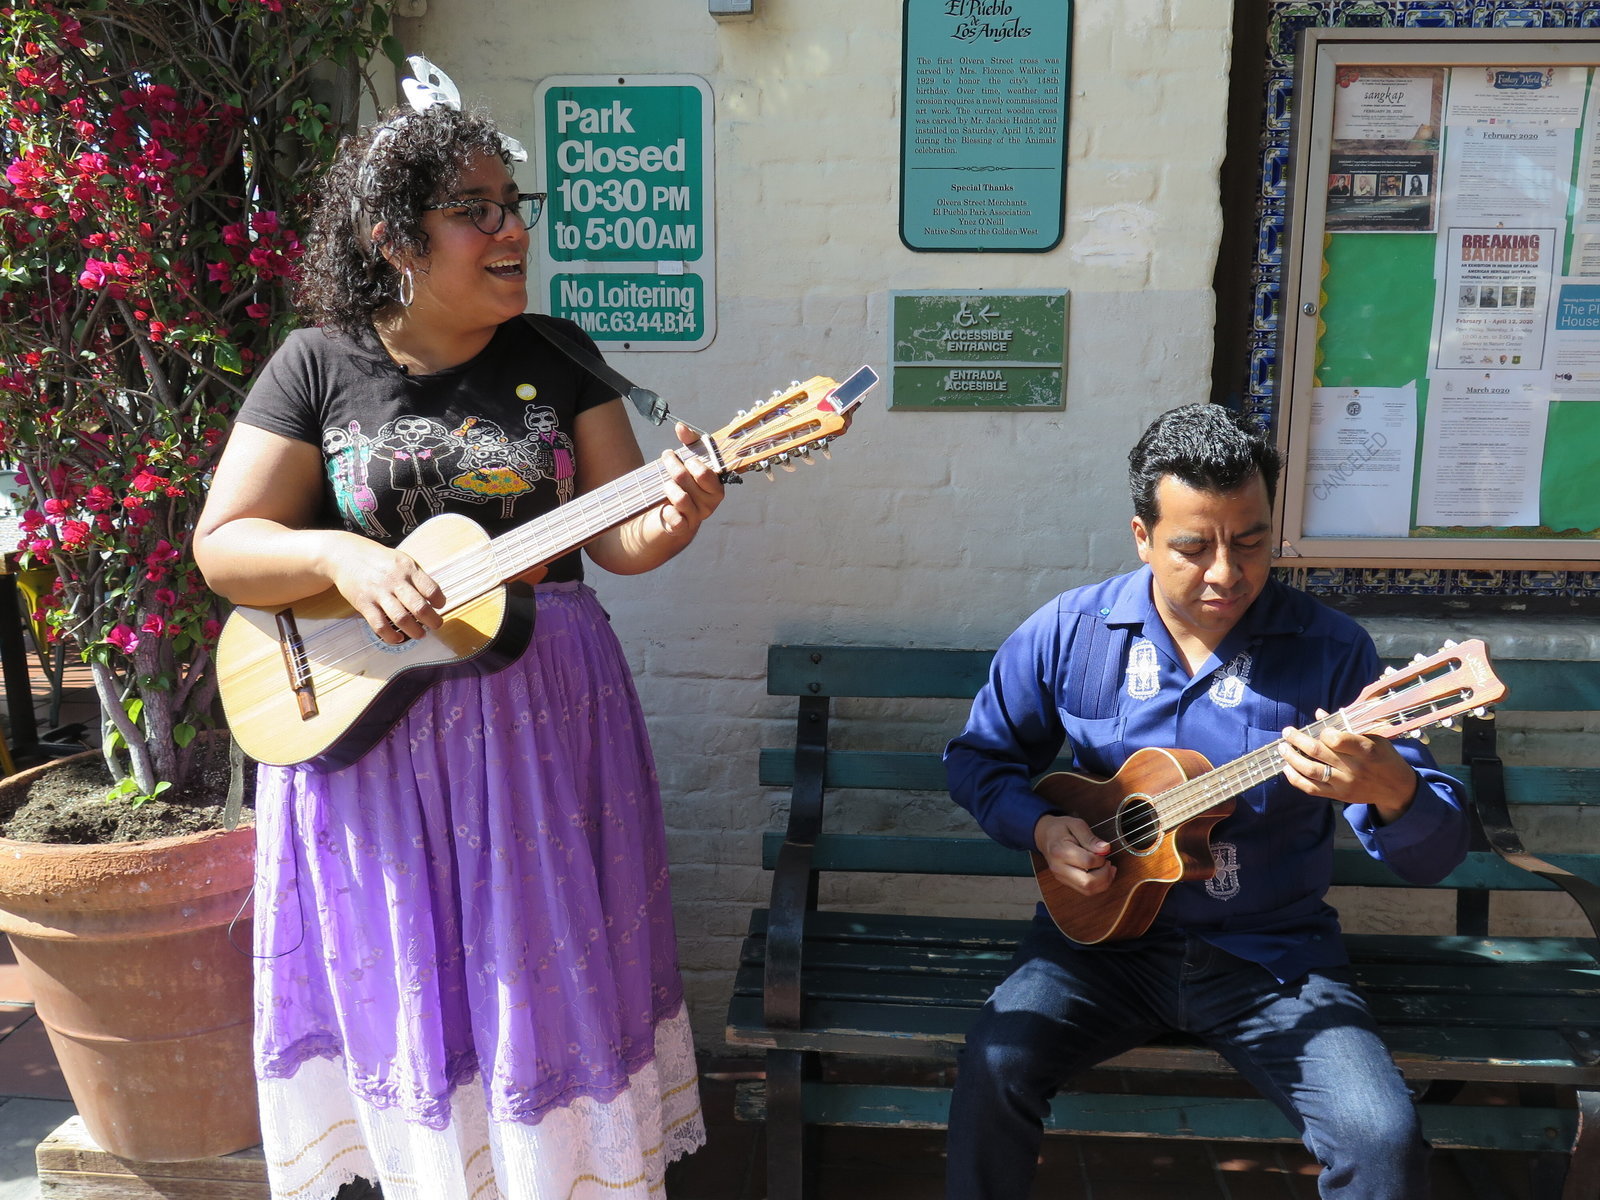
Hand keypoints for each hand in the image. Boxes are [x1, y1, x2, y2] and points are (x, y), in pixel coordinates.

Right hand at [326, 536, 444, 644]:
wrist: (345, 555)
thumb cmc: (379, 560)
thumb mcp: (401, 560)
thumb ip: (417, 578)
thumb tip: (435, 598)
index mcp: (408, 568)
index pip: (431, 589)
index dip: (439, 601)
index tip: (440, 606)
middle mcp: (394, 581)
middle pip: (419, 607)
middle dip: (432, 621)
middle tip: (436, 625)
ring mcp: (378, 593)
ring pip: (401, 618)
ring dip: (415, 631)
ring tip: (420, 635)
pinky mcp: (364, 604)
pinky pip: (379, 625)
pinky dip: (391, 636)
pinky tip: (398, 638)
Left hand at [654, 421, 723, 538]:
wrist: (673, 519)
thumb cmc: (684, 486)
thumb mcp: (688, 464)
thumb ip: (689, 444)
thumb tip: (680, 427)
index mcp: (715, 486)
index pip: (707, 472)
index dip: (692, 461)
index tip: (679, 453)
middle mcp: (709, 503)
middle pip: (688, 479)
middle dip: (673, 466)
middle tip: (666, 458)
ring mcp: (697, 517)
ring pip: (681, 498)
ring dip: (668, 487)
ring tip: (664, 483)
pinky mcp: (682, 528)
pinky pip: (675, 519)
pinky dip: (667, 511)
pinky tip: (665, 507)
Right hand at [1034, 812, 1116, 895]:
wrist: (1045, 836)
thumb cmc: (1061, 828)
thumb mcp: (1076, 824)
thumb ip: (1090, 838)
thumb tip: (1105, 849)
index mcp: (1060, 850)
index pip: (1087, 862)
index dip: (1101, 858)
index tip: (1104, 850)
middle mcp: (1059, 868)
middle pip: (1087, 882)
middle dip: (1105, 875)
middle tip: (1108, 862)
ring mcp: (1061, 877)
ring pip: (1087, 890)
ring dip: (1104, 882)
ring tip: (1108, 868)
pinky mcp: (1065, 882)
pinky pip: (1085, 890)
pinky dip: (1098, 885)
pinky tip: (1102, 873)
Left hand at [1280, 709, 1418, 821]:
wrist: (1396, 789)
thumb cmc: (1384, 757)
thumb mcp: (1373, 738)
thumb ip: (1346, 727)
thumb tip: (1319, 714)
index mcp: (1366, 750)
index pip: (1338, 740)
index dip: (1323, 732)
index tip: (1318, 728)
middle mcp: (1354, 768)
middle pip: (1318, 752)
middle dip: (1297, 740)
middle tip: (1287, 732)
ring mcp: (1345, 784)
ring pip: (1310, 770)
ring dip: (1291, 757)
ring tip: (1282, 748)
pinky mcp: (1338, 796)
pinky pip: (1311, 788)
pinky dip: (1295, 778)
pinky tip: (1287, 768)